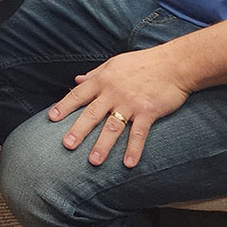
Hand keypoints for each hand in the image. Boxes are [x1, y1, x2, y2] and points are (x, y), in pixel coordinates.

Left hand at [47, 46, 192, 167]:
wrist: (174, 63)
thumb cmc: (142, 62)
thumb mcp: (114, 63)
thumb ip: (95, 74)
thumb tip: (77, 80)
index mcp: (103, 80)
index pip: (79, 94)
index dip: (64, 106)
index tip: (52, 119)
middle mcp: (113, 92)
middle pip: (92, 114)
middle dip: (78, 130)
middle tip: (67, 146)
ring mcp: (131, 103)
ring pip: (113, 127)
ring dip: (103, 145)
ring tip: (93, 161)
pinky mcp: (148, 112)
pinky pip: (139, 133)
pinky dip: (133, 149)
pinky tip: (128, 164)